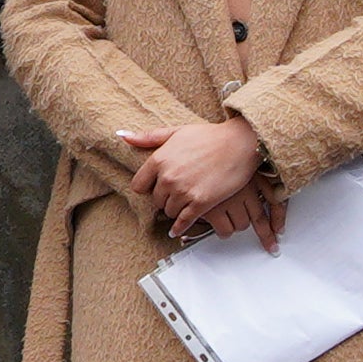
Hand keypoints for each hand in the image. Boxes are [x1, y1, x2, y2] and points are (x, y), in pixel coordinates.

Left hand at [122, 114, 271, 241]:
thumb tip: (123, 137)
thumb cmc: (210, 136)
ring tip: (184, 204)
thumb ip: (148, 137)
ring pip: (169, 212)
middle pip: (155, 200)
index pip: (139, 185)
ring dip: (175, 210)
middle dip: (164, 198)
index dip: (148, 187)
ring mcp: (184, 191)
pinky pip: (183, 221)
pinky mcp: (200, 203)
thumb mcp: (176, 131)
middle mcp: (168, 177)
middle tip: (176, 195)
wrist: (239, 143)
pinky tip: (178, 230)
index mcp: (159, 159)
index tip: (155, 188)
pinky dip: (180, 227)